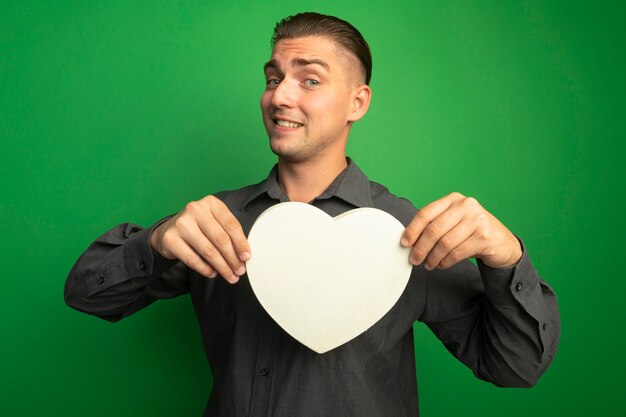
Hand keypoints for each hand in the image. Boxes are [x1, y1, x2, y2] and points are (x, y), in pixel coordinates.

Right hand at [149, 195, 249, 283]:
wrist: (169, 230)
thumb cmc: (198, 227)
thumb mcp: (214, 222)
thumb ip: (228, 233)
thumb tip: (244, 255)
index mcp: (211, 203)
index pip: (231, 225)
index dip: (241, 243)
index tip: (246, 257)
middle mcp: (195, 209)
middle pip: (221, 239)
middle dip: (233, 258)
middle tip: (239, 271)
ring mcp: (181, 223)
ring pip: (208, 251)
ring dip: (222, 267)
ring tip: (230, 276)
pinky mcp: (170, 239)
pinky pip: (193, 259)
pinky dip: (205, 269)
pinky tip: (213, 273)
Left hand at [401, 192, 521, 269]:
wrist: (502, 242)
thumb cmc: (472, 232)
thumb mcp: (454, 221)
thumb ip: (435, 224)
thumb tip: (409, 240)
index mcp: (453, 199)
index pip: (426, 213)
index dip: (412, 230)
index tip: (405, 243)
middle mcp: (466, 206)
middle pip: (434, 229)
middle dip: (420, 247)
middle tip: (414, 259)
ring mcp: (477, 220)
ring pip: (444, 243)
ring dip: (432, 257)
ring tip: (428, 264)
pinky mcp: (484, 237)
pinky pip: (456, 253)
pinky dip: (445, 262)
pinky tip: (441, 265)